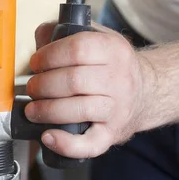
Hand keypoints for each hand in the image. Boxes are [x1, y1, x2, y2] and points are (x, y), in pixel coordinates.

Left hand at [25, 22, 153, 158]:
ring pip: (78, 109)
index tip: (36, 63)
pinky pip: (89, 144)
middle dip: (42, 85)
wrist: (146, 94)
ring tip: (33, 109)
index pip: (78, 48)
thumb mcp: (96, 41)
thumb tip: (42, 35)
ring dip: (46, 110)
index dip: (49, 56)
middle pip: (73, 80)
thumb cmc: (110, 68)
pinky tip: (48, 137)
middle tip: (32, 88)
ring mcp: (118, 109)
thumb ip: (66, 35)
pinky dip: (65, 144)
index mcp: (113, 50)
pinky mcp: (112, 134)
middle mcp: (119, 79)